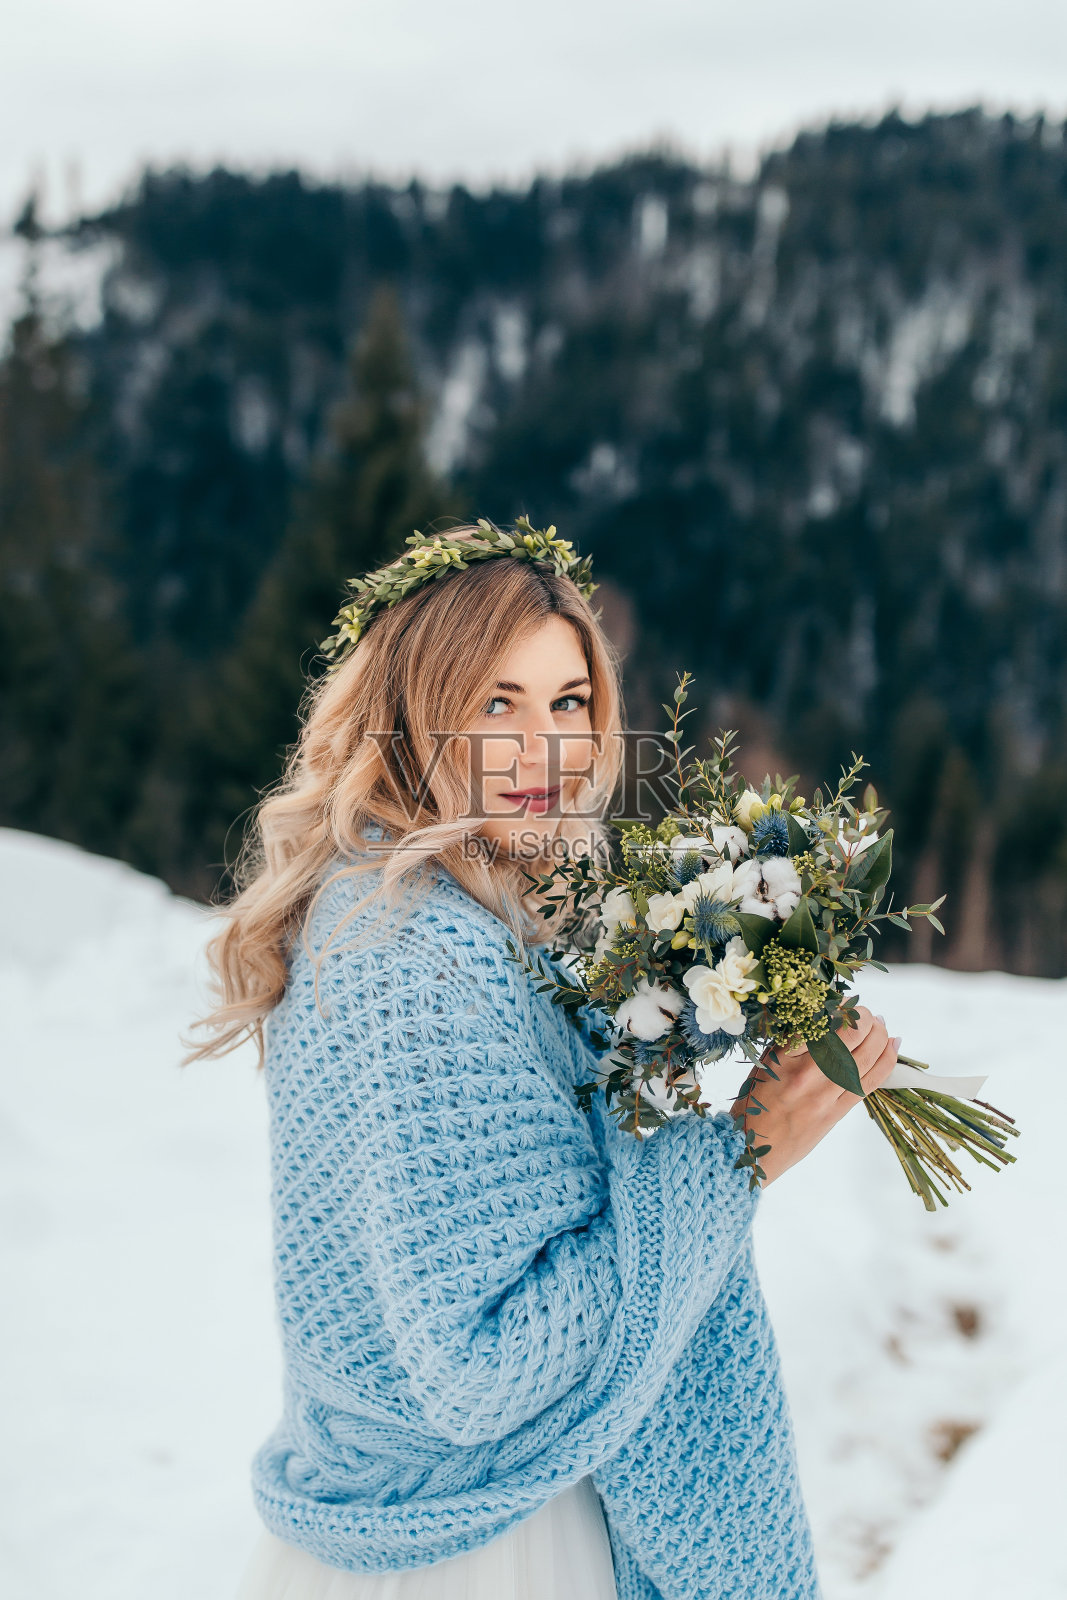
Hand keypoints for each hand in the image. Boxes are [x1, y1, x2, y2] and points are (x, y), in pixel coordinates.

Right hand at [729, 1006, 900, 1186]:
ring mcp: (824, 1094)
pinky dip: (887, 1060)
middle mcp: (806, 1074)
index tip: (843, 1001)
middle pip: (850, 1034)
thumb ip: (792, 1042)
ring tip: (881, 1026)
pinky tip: (893, 1046)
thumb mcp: (765, 1064)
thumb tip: (824, 1017)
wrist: (755, 1150)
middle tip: (867, 1013)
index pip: (819, 1020)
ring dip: (880, 1035)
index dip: (838, 1005)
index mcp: (783, 1057)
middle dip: (866, 1017)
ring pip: (866, 1055)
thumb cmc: (755, 1104)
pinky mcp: (837, 1112)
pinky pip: (870, 1081)